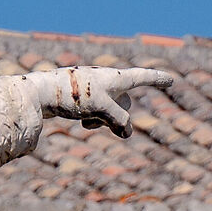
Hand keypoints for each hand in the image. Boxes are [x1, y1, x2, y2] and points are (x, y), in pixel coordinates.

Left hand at [28, 63, 173, 137]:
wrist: (40, 93)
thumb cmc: (72, 95)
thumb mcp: (101, 109)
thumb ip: (119, 120)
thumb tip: (128, 133)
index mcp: (114, 77)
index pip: (142, 77)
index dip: (157, 80)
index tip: (170, 80)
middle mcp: (106, 81)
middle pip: (125, 102)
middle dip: (118, 117)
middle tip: (102, 123)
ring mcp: (94, 90)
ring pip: (110, 110)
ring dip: (103, 121)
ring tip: (87, 122)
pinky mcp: (82, 99)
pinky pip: (97, 113)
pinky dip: (93, 120)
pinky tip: (80, 122)